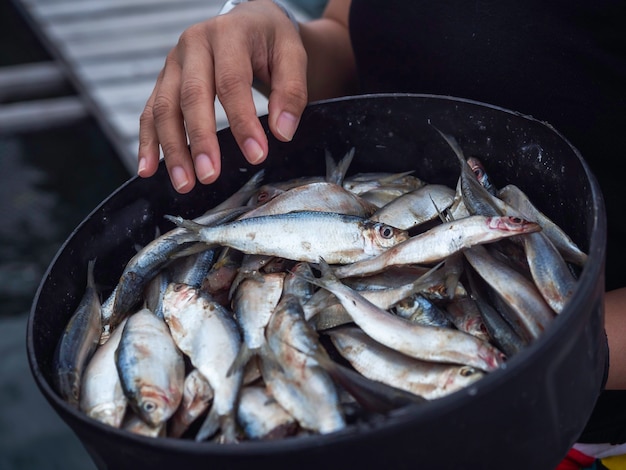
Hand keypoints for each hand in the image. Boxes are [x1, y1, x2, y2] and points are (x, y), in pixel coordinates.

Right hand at [137, 0, 307, 192]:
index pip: (232, 81)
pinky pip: (150, 112)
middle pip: (191, 95)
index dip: (242, 121)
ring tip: (185, 182)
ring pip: (165, 107)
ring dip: (172, 148)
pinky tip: (148, 169)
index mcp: (228, 33)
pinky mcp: (165, 80)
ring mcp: (174, 63)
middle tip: (210, 175)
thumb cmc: (270, 40)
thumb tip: (282, 132)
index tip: (256, 154)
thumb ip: (292, 91)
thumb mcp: (292, 55)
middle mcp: (194, 44)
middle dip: (200, 140)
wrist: (249, 20)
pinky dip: (148, 142)